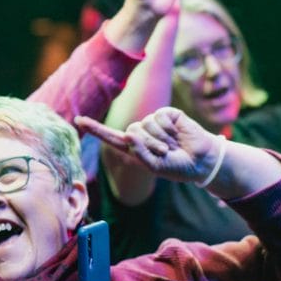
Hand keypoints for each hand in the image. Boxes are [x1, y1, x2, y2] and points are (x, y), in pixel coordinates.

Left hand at [76, 107, 218, 184]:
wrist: (201, 160)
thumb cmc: (177, 166)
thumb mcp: (155, 166)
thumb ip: (140, 153)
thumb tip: (129, 132)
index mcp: (135, 147)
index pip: (111, 137)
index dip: (96, 129)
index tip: (79, 120)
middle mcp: (142, 132)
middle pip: (132, 130)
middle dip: (149, 144)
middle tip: (165, 152)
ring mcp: (153, 121)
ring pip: (146, 124)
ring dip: (160, 138)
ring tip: (173, 144)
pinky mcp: (167, 114)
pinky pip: (160, 117)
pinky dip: (169, 128)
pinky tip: (178, 133)